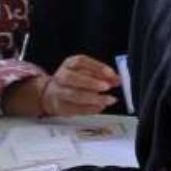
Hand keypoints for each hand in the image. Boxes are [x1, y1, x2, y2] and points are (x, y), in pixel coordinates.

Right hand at [5, 55, 119, 116]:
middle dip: (91, 82)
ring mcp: (59, 93)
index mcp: (68, 64)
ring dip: (93, 98)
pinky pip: (76, 108)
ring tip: (108, 100)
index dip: (96, 67)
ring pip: (74, 95)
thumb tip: (118, 79)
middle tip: (107, 86)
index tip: (110, 73)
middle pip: (72, 78)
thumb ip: (102, 75)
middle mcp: (61, 77)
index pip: (80, 61)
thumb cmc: (73, 82)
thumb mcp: (87, 73)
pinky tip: (100, 106)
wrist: (52, 95)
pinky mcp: (62, 107)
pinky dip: (90, 108)